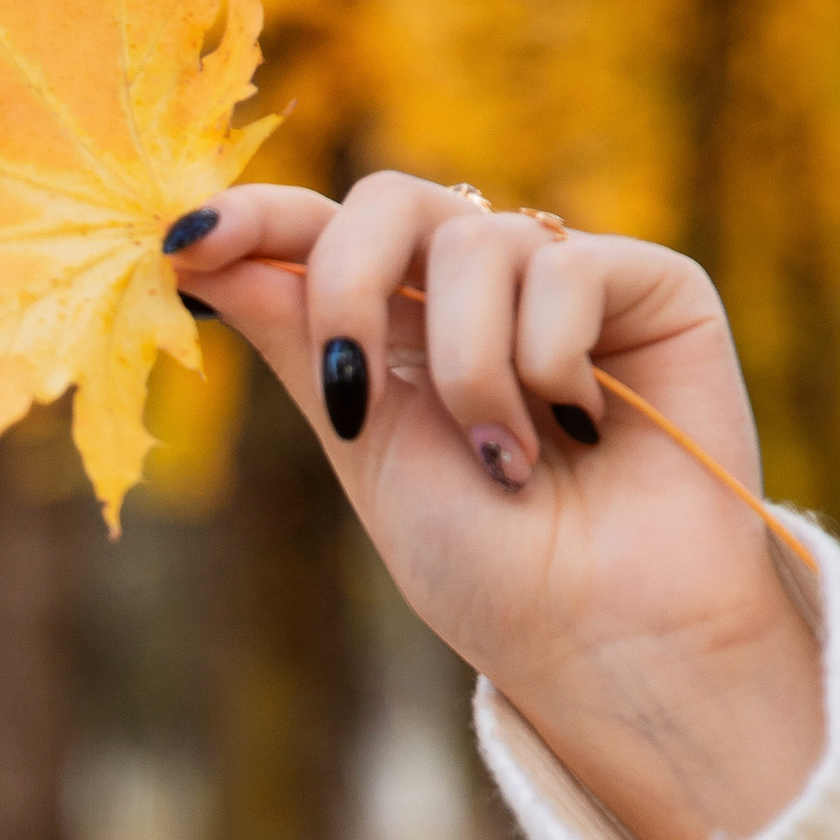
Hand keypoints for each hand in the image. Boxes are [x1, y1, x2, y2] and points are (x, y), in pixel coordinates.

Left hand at [169, 174, 826, 839]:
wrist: (603, 639)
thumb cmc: (489, 569)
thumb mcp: (364, 447)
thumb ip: (300, 340)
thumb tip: (195, 248)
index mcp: (399, 326)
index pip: (320, 232)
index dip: (254, 217)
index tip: (186, 245)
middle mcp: (479, 289)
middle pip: (388, 200)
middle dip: (348, 285)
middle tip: (352, 393)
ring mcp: (565, 282)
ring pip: (476, 240)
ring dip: (468, 369)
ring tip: (505, 462)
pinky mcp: (653, 289)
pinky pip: (568, 269)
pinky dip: (551, 361)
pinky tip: (582, 431)